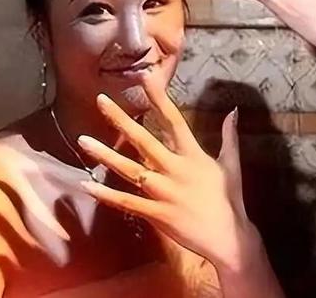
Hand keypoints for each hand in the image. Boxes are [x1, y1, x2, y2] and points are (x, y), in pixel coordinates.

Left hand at [78, 72, 256, 272]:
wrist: (229, 239)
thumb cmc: (230, 199)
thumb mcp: (231, 164)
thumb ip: (229, 135)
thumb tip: (233, 110)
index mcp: (193, 154)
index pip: (173, 119)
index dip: (159, 98)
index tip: (145, 77)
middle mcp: (175, 169)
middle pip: (144, 140)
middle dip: (121, 119)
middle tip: (101, 100)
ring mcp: (164, 192)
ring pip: (129, 170)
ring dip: (105, 155)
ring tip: (82, 140)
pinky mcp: (157, 214)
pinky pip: (127, 202)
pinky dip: (106, 195)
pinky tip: (86, 184)